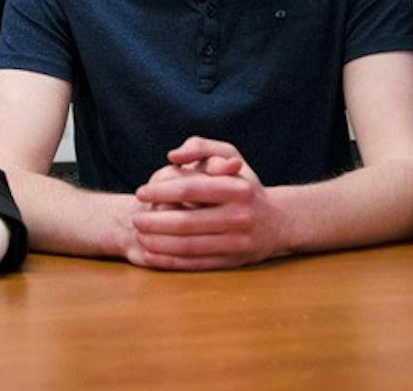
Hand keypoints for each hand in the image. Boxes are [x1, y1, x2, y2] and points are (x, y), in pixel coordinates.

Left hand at [128, 137, 287, 269]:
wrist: (277, 222)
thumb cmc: (244, 184)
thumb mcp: (232, 156)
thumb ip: (202, 147)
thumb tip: (173, 156)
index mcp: (238, 188)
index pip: (192, 188)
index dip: (162, 191)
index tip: (141, 192)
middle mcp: (240, 217)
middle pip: (187, 222)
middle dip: (155, 221)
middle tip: (135, 217)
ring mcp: (237, 243)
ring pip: (189, 246)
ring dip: (158, 243)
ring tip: (140, 234)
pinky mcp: (232, 262)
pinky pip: (196, 264)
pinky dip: (171, 261)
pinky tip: (152, 255)